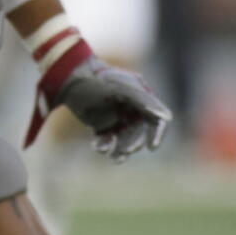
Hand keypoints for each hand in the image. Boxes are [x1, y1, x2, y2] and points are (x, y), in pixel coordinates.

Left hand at [27, 47, 171, 159]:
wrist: (69, 78)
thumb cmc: (97, 80)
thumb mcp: (121, 88)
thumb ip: (143, 101)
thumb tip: (166, 117)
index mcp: (141, 97)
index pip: (158, 119)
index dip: (158, 133)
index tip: (151, 147)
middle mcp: (131, 109)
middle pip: (140, 134)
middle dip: (133, 144)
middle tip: (123, 150)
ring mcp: (117, 117)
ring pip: (125, 140)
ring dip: (120, 150)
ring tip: (111, 156)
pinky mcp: (102, 125)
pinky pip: (108, 141)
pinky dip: (104, 146)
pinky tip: (97, 146)